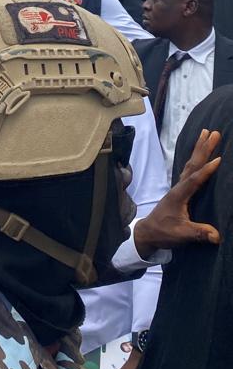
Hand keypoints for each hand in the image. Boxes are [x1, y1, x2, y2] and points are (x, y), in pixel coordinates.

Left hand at [134, 129, 220, 257]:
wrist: (148, 232)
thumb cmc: (164, 232)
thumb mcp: (181, 234)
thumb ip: (198, 233)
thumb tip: (217, 236)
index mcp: (180, 195)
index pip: (195, 180)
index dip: (207, 170)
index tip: (220, 159)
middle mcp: (179, 187)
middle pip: (193, 164)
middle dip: (204, 148)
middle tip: (215, 132)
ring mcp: (179, 187)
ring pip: (191, 164)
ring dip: (200, 148)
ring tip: (207, 133)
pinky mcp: (180, 190)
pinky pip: (190, 169)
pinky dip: (196, 159)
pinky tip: (199, 154)